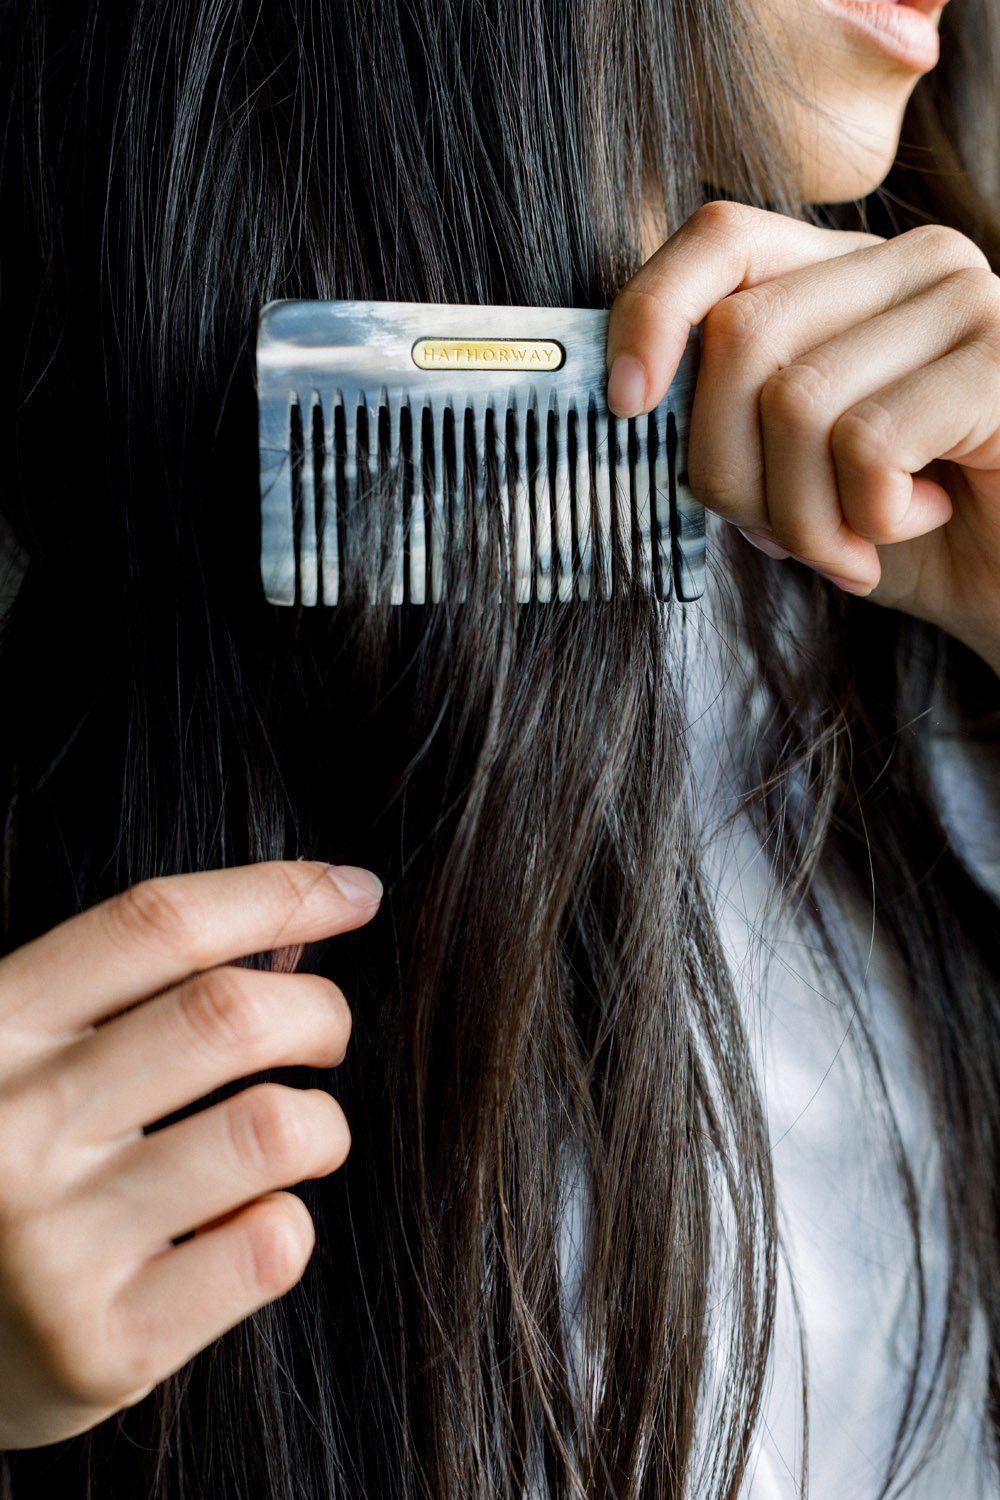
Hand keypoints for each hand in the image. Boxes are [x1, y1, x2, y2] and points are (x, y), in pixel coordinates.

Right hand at [0, 859, 381, 1449]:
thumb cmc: (5, 1166)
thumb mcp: (22, 1058)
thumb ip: (122, 995)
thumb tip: (299, 927)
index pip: (157, 923)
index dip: (277, 894)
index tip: (356, 892)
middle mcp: (11, 1129)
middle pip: (228, 1015)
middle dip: (318, 1010)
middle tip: (325, 1035)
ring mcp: (52, 1245)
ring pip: (271, 1129)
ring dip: (321, 1123)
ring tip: (302, 1136)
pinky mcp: (100, 1346)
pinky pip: (268, 1246)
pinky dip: (290, 1222)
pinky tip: (253, 1224)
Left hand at [607, 201, 999, 675]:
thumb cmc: (920, 539)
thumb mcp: (800, 478)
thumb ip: (732, 426)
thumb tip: (633, 400)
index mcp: (853, 276)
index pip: (722, 238)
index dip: (652, 311)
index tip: (623, 404)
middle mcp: (914, 264)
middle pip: (738, 336)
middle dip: (731, 471)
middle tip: (781, 536)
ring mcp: (967, 301)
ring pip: (794, 400)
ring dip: (803, 517)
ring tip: (854, 548)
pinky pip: (868, 441)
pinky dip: (869, 519)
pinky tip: (917, 524)